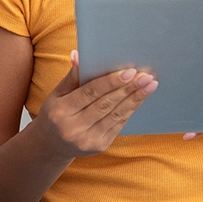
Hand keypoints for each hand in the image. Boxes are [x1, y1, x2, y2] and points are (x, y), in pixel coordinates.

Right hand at [33, 51, 156, 159]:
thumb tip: (79, 55)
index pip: (90, 93)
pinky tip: (140, 97)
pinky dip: (131, 109)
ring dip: (135, 99)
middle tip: (146, 76)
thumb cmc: (56, 112)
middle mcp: (73, 128)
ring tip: (150, 85)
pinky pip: (119, 124)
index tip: (130, 71)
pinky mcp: (99, 146)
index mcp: (61, 112)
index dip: (111, 82)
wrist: (52, 145)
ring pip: (116, 115)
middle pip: (106, 104)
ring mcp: (87, 140)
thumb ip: (71, 76)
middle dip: (128, 89)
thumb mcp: (57, 94)